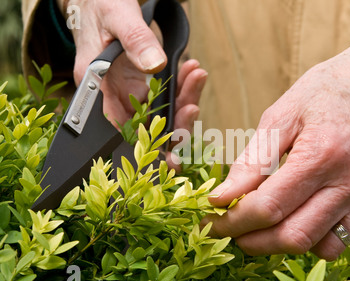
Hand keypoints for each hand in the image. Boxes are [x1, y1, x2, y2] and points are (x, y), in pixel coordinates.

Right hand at [60, 0, 206, 129]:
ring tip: (196, 75)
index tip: (173, 141)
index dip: (148, 140)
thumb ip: (135, 40)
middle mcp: (113, 95)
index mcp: (97, 86)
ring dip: (182, 100)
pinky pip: (164, 95)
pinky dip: (181, 86)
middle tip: (192, 107)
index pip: (121, 127)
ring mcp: (128, 91)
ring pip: (160, 112)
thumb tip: (156, 65)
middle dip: (173, 122)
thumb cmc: (100, 6)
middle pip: (146, 125)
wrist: (96, 1)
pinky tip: (191, 71)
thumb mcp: (118, 17)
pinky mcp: (141, 84)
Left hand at [204, 26, 349, 259]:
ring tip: (263, 226)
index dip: (234, 223)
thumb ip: (251, 162)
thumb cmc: (323, 93)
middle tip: (232, 231)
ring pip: (320, 248)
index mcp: (321, 154)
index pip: (269, 207)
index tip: (213, 224)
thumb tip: (222, 198)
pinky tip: (298, 217)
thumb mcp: (279, 117)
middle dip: (253, 242)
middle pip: (294, 237)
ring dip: (283, 245)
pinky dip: (312, 240)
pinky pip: (341, 240)